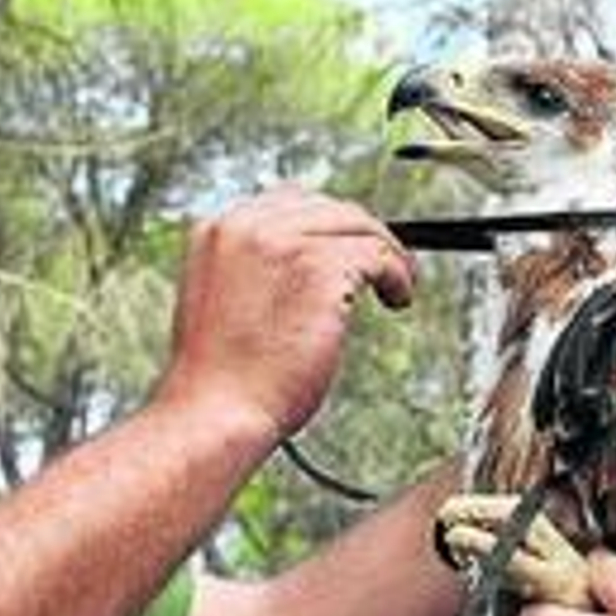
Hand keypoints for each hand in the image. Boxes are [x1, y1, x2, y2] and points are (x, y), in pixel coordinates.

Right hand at [159, 185, 415, 438]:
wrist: (216, 413)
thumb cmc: (221, 380)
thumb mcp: (224, 305)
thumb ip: (255, 272)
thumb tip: (307, 268)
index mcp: (217, 230)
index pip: (288, 202)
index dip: (327, 226)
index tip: (350, 250)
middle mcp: (246, 225)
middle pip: (327, 208)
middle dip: (360, 236)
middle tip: (384, 267)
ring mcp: (283, 242)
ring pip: (358, 227)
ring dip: (387, 255)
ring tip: (398, 286)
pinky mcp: (319, 267)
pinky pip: (378, 255)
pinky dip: (397, 275)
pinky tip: (399, 298)